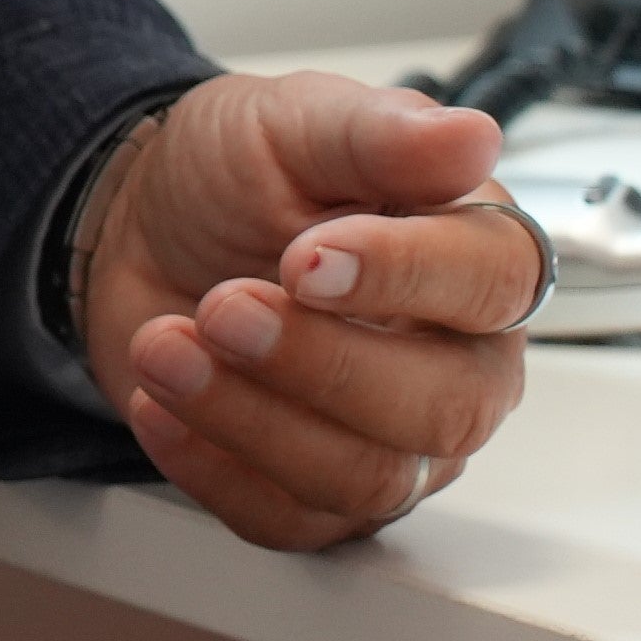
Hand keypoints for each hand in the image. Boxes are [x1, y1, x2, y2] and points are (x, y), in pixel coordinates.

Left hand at [75, 72, 552, 553]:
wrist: (146, 229)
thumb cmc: (242, 175)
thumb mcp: (294, 122)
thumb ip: (379, 134)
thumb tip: (472, 141)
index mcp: (478, 256)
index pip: (494, 286)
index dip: (405, 277)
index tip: (305, 258)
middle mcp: (461, 360)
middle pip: (443, 408)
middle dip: (319, 365)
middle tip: (221, 307)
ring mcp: (398, 439)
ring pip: (367, 477)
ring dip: (249, 417)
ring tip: (164, 346)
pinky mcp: (320, 491)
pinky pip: (288, 519)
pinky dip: (210, 467)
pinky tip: (158, 404)